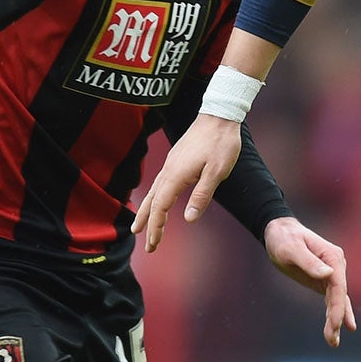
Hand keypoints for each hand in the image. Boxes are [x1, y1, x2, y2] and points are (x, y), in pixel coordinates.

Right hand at [131, 116, 242, 251]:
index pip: (161, 207)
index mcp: (177, 175)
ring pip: (153, 192)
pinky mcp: (175, 159)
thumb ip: (201, 196)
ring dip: (147, 212)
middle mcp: (169, 170)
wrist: (219, 115)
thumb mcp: (216, 172)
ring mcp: (171, 164)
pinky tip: (156, 201)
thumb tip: (188, 219)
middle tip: (146, 246)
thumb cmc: (221, 144)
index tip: (153, 244)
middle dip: (148, 225)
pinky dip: (153, 198)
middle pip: (152, 202)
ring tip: (139, 228)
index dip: (156, 227)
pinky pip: (158, 183)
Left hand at [263, 218, 356, 346]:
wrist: (279, 231)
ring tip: (334, 342)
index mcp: (333, 257)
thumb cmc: (284, 238)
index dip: (338, 307)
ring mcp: (332, 273)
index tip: (336, 324)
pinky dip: (335, 313)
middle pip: (340, 296)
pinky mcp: (324, 280)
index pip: (339, 286)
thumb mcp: (291, 249)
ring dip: (337, 320)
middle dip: (337, 319)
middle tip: (333, 340)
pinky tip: (338, 328)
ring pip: (338, 300)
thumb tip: (328, 274)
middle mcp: (336, 265)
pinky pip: (332, 299)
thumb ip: (309, 262)